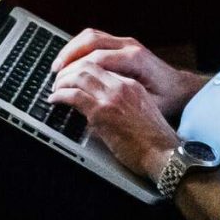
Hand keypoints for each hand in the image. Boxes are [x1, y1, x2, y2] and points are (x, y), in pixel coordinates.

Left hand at [47, 60, 179, 184]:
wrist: (164, 155)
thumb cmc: (154, 141)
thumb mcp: (141, 111)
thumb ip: (123, 102)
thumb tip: (100, 106)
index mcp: (132, 84)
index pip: (101, 65)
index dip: (81, 67)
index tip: (71, 74)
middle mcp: (122, 86)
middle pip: (87, 65)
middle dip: (68, 69)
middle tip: (58, 79)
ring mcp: (111, 97)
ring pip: (78, 76)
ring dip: (62, 81)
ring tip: (55, 89)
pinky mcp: (102, 112)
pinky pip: (74, 96)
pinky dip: (60, 95)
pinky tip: (55, 100)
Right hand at [50, 28, 204, 119]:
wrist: (182, 89)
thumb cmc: (167, 99)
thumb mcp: (147, 106)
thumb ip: (122, 102)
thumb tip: (94, 105)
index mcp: (135, 60)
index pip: (96, 59)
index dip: (75, 71)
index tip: (62, 85)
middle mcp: (129, 46)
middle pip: (90, 42)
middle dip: (69, 56)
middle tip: (55, 74)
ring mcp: (126, 42)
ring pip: (91, 36)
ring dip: (71, 49)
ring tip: (58, 66)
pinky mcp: (122, 44)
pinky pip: (95, 39)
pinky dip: (79, 47)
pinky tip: (71, 60)